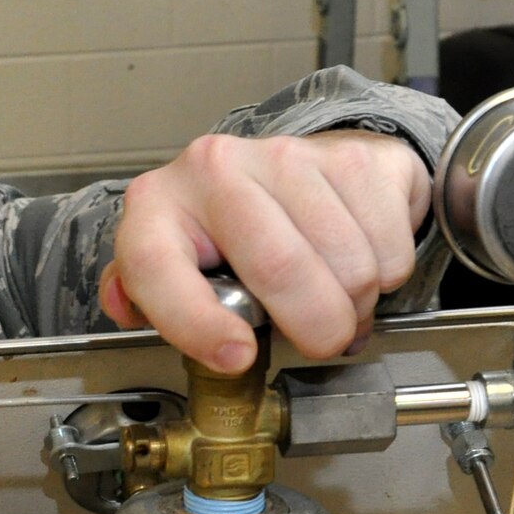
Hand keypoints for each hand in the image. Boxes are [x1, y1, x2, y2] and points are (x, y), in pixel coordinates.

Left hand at [97, 131, 429, 369]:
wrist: (290, 171)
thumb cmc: (222, 235)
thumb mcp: (170, 265)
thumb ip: (143, 295)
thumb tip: (124, 307)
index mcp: (157, 206)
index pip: (158, 266)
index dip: (197, 325)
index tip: (237, 358)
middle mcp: (215, 169)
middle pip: (279, 268)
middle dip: (314, 329)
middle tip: (321, 343)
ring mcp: (287, 156)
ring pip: (347, 264)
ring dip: (356, 306)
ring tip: (338, 302)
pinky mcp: (354, 157)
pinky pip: (389, 245)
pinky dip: (388, 274)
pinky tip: (360, 260)